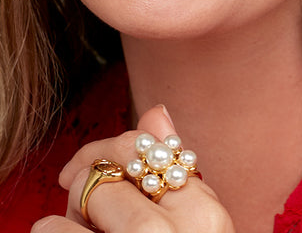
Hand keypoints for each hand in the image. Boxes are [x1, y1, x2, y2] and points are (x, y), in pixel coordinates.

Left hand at [31, 106, 234, 232]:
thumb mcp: (196, 226)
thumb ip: (179, 172)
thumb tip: (158, 110)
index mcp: (204, 217)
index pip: (146, 149)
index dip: (113, 151)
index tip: (97, 164)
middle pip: (106, 175)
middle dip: (91, 188)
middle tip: (93, 212)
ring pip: (75, 206)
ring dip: (66, 221)